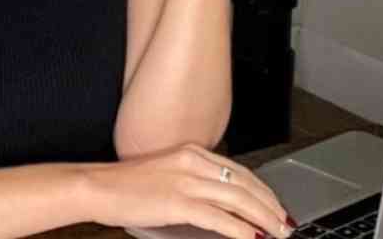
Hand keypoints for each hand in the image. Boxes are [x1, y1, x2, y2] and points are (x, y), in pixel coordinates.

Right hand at [78, 142, 295, 238]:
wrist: (96, 186)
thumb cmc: (125, 185)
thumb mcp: (165, 172)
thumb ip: (192, 180)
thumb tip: (219, 202)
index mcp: (191, 152)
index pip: (239, 171)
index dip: (263, 191)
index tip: (275, 206)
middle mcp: (192, 162)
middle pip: (245, 184)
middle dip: (270, 206)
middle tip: (286, 223)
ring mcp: (186, 181)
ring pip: (238, 200)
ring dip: (263, 219)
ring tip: (277, 233)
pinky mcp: (178, 201)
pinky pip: (219, 217)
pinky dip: (239, 229)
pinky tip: (251, 238)